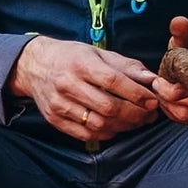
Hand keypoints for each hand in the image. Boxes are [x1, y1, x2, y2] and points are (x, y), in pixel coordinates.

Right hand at [7, 36, 159, 142]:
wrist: (34, 66)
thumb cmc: (72, 58)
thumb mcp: (98, 53)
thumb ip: (127, 67)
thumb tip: (153, 80)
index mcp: (80, 63)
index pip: (113, 81)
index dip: (136, 94)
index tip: (153, 101)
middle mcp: (67, 84)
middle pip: (108, 107)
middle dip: (134, 114)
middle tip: (149, 115)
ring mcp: (59, 104)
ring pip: (98, 124)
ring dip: (123, 126)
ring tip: (136, 122)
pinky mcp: (54, 120)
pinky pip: (86, 134)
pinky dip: (106, 133)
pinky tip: (116, 127)